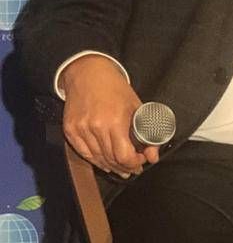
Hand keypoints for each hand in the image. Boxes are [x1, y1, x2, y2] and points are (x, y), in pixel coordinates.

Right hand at [59, 55, 153, 175]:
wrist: (88, 74)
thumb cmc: (116, 89)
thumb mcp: (137, 107)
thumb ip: (147, 133)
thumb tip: (153, 156)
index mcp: (115, 121)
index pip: (124, 156)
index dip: (134, 163)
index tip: (141, 161)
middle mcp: (95, 127)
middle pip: (111, 159)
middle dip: (125, 167)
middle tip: (133, 168)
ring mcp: (80, 129)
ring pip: (97, 159)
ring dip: (111, 166)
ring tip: (121, 168)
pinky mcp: (70, 130)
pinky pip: (83, 153)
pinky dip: (95, 160)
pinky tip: (104, 162)